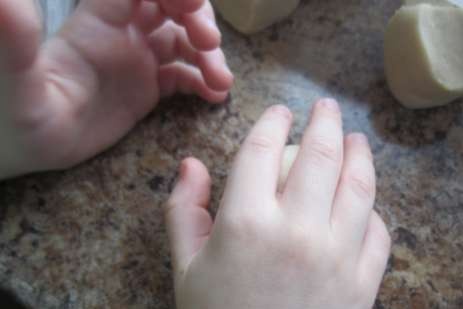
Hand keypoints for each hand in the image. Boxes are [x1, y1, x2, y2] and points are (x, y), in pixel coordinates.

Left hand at [0, 0, 232, 177]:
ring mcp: (137, 61)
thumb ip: (15, 42)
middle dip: (197, 18)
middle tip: (210, 45)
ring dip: (208, 55)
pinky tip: (215, 97)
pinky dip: (203, 81)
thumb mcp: (14, 80)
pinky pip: (183, 76)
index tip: (192, 3)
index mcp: (96, 22)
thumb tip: (5, 2)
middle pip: (170, 7)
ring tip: (221, 83)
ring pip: (184, 42)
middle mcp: (122, 34)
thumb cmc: (15, 114)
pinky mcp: (146, 89)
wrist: (26, 148)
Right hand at [165, 100, 390, 308]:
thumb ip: (182, 211)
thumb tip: (189, 163)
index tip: (279, 112)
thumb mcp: (185, 268)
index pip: (262, 151)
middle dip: (324, 122)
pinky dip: (373, 210)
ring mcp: (337, 257)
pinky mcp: (364, 283)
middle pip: (320, 156)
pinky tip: (365, 201)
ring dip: (360, 154)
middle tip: (325, 107)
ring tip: (356, 138)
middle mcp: (296, 231)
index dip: (272, 123)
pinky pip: (379, 232)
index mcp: (246, 224)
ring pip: (359, 186)